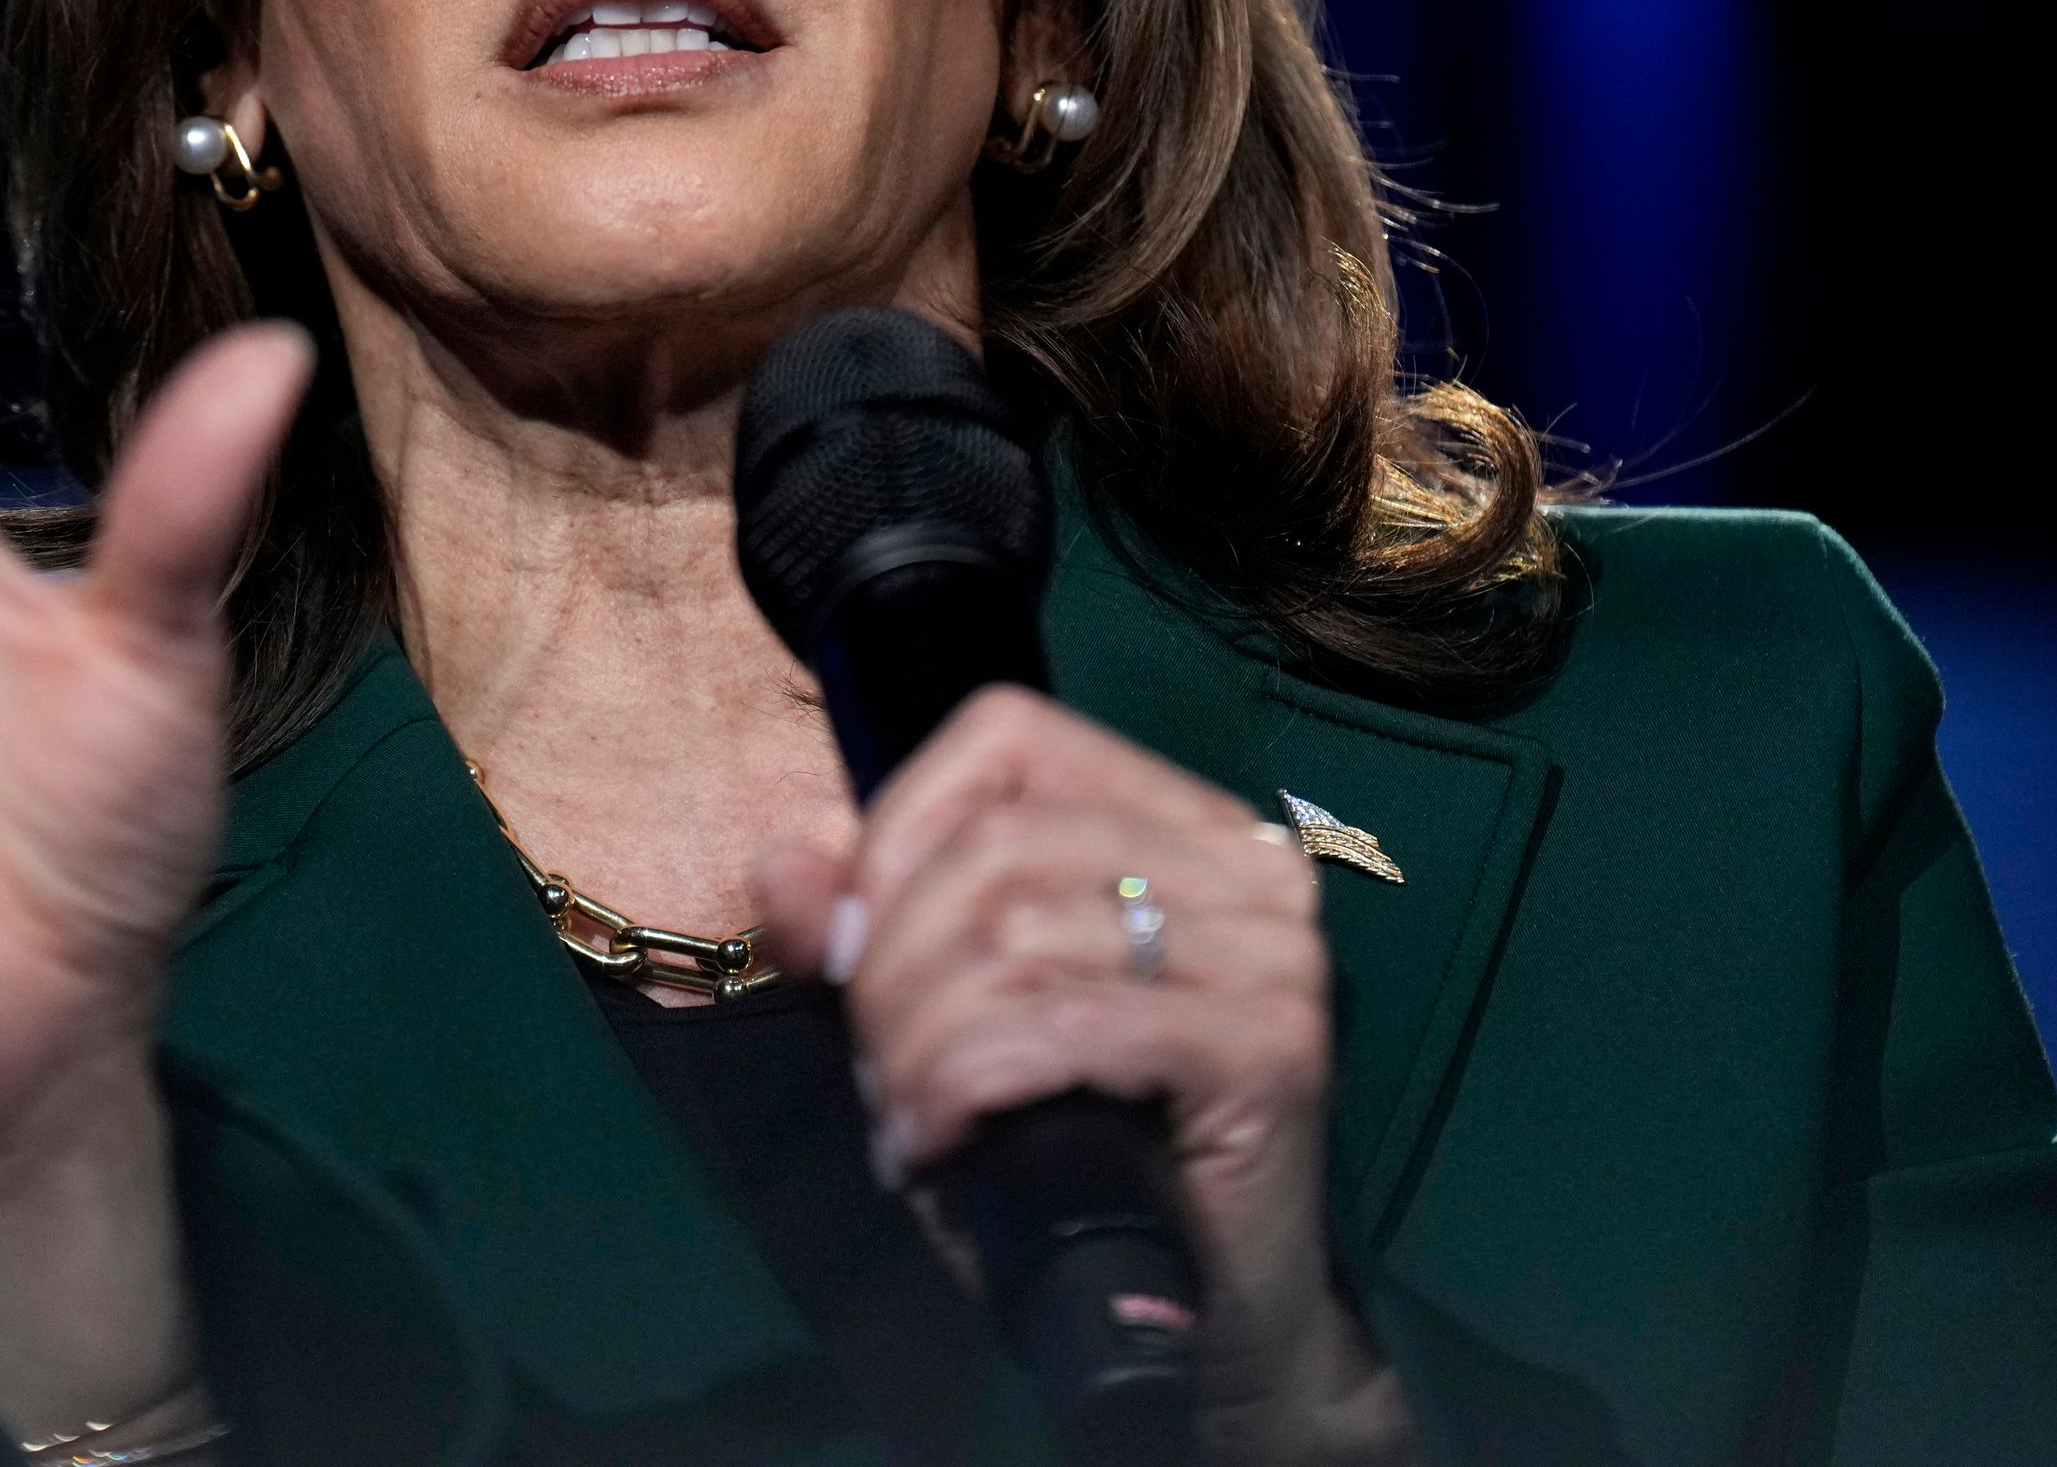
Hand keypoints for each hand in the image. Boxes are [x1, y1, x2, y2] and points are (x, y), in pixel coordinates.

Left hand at [755, 689, 1416, 1466]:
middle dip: (893, 968)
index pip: (1010, 735)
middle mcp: (1247, 862)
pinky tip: (937, 1146)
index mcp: (1180, 819)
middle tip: (873, 1075)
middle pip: (998, 847)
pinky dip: (967, 1086)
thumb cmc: (1075, 1159)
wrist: (1206, 1321)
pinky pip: (1063, 1026)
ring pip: (1018, 936)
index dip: (900, 827)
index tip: (849, 952)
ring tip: (904, 1123)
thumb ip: (864, 934)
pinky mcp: (1273, 1047)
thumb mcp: (946, 1026)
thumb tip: (782, 862)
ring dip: (918, 1044)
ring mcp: (1273, 951)